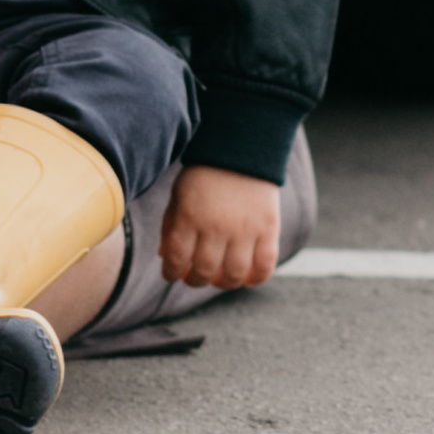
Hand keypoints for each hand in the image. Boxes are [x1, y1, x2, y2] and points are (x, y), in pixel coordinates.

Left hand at [159, 163, 281, 290]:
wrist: (239, 149)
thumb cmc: (202, 174)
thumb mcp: (179, 195)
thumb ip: (171, 225)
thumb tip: (164, 258)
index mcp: (189, 215)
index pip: (177, 257)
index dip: (171, 272)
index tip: (170, 276)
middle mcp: (216, 226)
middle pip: (206, 270)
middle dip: (196, 280)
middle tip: (194, 279)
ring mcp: (244, 230)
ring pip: (235, 274)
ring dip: (225, 284)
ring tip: (219, 281)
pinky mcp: (268, 230)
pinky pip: (265, 266)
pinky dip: (257, 279)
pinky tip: (247, 280)